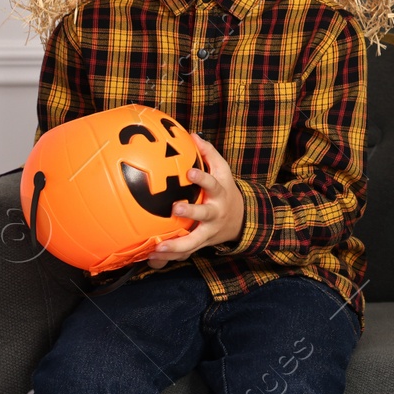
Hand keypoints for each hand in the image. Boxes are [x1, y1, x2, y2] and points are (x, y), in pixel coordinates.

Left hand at [149, 134, 244, 265]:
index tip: (189, 172)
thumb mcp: (223, 172)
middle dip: (191, 212)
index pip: (213, 184)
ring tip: (158, 247)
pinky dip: (168, 258)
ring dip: (176, 246)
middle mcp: (215, 214)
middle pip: (205, 214)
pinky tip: (151, 259)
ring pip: (194, 242)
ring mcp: (208, 231)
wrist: (241, 220)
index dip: (203, 178)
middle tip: (175, 208)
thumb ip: (209, 154)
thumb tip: (192, 134)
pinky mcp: (201, 244)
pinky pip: (185, 253)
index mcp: (219, 194)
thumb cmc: (224, 191)